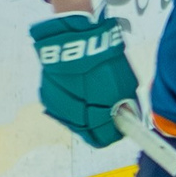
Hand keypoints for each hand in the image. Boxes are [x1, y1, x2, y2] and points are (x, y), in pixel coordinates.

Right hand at [30, 14, 136, 146]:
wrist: (75, 37)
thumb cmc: (103, 59)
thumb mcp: (125, 83)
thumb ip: (126, 105)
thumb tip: (128, 116)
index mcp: (94, 117)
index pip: (104, 139)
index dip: (114, 132)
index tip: (120, 125)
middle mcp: (73, 117)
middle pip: (88, 134)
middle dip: (99, 124)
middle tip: (108, 109)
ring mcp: (57, 107)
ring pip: (73, 122)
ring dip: (83, 114)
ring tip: (91, 95)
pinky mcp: (47, 96)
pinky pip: (61, 108)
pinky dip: (70, 103)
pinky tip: (78, 89)